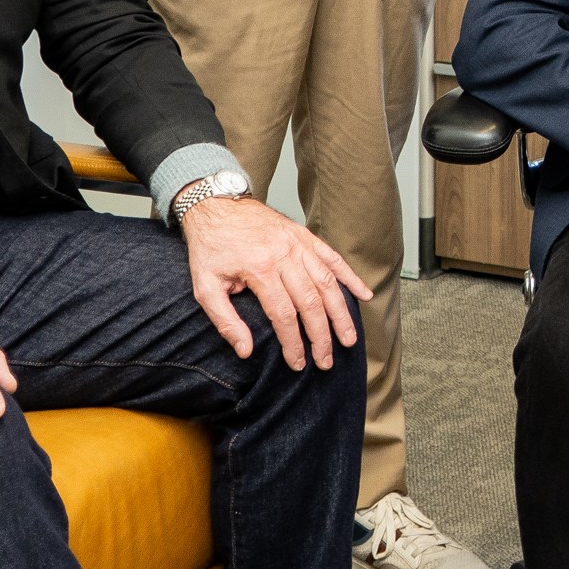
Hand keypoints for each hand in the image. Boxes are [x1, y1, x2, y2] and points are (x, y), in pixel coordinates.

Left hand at [181, 194, 370, 369]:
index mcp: (260, 269)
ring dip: (341, 313)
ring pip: (327, 283)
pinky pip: (332, 258)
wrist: (215, 205)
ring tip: (349, 338)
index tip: (298, 364)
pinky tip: (363, 295)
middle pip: (311, 302)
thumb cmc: (209, 247)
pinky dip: (350, 277)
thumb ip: (225, 320)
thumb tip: (245, 350)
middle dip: (321, 336)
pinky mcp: (304, 236)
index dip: (293, 343)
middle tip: (326, 360)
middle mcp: (284, 255)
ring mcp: (298, 243)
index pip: (283, 315)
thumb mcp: (205, 286)